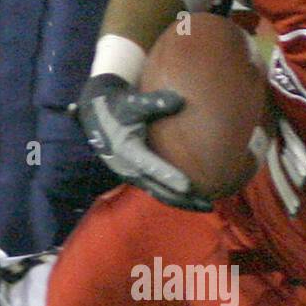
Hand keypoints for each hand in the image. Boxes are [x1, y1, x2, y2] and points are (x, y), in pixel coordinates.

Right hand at [76, 74, 211, 211]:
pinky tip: (192, 195)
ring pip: (159, 192)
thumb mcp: (132, 103)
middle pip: (158, 189)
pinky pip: (157, 187)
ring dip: (181, 201)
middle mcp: (130, 168)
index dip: (169, 177)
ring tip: (204, 205)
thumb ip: (153, 102)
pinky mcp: (137, 174)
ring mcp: (133, 174)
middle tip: (207, 205)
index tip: (188, 186)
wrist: (98, 114)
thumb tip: (180, 100)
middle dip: (182, 200)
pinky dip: (174, 192)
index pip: (151, 168)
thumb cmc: (117, 106)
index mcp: (127, 151)